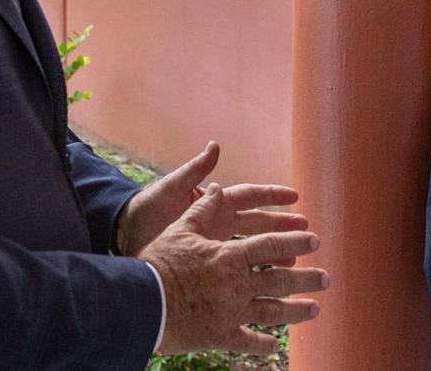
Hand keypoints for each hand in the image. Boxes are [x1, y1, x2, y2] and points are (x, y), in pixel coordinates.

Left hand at [117, 142, 307, 256]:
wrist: (124, 236)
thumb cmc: (147, 208)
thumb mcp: (172, 188)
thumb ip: (195, 170)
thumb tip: (215, 145)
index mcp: (212, 200)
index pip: (249, 196)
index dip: (273, 196)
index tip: (296, 197)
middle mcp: (217, 221)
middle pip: (257, 223)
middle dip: (281, 226)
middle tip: (307, 232)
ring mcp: (213, 243)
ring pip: (250, 247)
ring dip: (272, 252)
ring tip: (295, 261)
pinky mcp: (205, 262)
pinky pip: (234, 268)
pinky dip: (250, 273)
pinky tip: (266, 285)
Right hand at [140, 183, 329, 355]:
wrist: (144, 302)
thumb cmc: (160, 262)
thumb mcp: (181, 229)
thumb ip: (203, 210)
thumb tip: (216, 187)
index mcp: (231, 256)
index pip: (271, 245)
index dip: (294, 241)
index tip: (314, 241)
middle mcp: (238, 285)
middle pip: (280, 280)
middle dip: (306, 278)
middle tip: (326, 278)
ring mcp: (232, 312)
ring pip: (273, 312)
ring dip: (296, 310)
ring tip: (315, 309)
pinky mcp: (221, 335)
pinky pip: (248, 341)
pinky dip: (263, 343)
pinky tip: (274, 345)